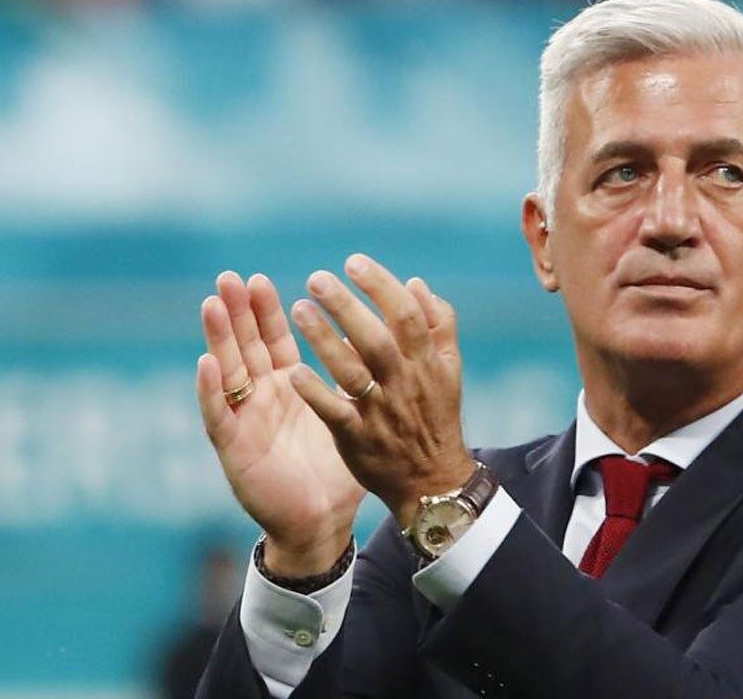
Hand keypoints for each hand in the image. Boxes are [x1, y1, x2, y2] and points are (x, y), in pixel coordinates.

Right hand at [196, 272, 364, 575]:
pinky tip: (207, 363)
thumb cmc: (336, 469)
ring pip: (227, 372)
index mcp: (289, 388)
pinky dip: (211, 389)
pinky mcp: (235, 449)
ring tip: (213, 305)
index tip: (261, 279)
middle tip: (229, 277)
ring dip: (219, 338)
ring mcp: (245, 421)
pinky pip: (219, 415)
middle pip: (246, 347)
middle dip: (237, 313)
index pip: (275, 340)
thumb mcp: (351, 413)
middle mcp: (263, 399)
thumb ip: (358, 376)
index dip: (267, 312)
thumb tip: (381, 336)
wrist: (321, 522)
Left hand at [288, 254, 474, 527]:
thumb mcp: (449, 369)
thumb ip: (439, 324)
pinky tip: (293, 370)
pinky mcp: (358, 439)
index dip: (380, 286)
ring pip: (352, 371)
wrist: (432, 481)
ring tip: (299, 310)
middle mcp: (405, 384)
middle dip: (346, 305)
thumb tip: (416, 283)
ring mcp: (381, 412)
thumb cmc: (436, 417)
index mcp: (427, 363)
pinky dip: (316, 391)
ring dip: (324, 340)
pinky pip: (335, 412)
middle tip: (317, 278)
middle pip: (376, 338)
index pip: (407, 315)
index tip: (353, 262)